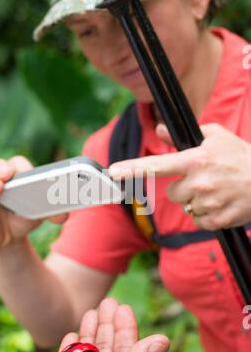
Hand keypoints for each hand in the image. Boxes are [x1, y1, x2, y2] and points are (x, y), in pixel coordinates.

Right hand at [0, 156, 67, 253]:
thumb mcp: (41, 214)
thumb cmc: (24, 217)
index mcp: (16, 176)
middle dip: (0, 167)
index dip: (22, 167)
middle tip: (8, 174)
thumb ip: (53, 212)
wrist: (9, 238)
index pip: (16, 163)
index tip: (28, 173)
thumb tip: (64, 215)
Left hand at [109, 123, 250, 230]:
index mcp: (195, 160)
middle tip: (203, 181)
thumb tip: (159, 130)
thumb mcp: (215, 137)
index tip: (113, 172)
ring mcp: (208, 202)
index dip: (132, 169)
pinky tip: (221, 203)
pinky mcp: (217, 220)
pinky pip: (199, 221)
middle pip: (172, 194)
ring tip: (217, 191)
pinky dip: (206, 215)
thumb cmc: (241, 156)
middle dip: (183, 188)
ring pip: (186, 208)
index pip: (157, 165)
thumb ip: (183, 136)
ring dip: (196, 202)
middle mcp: (198, 182)